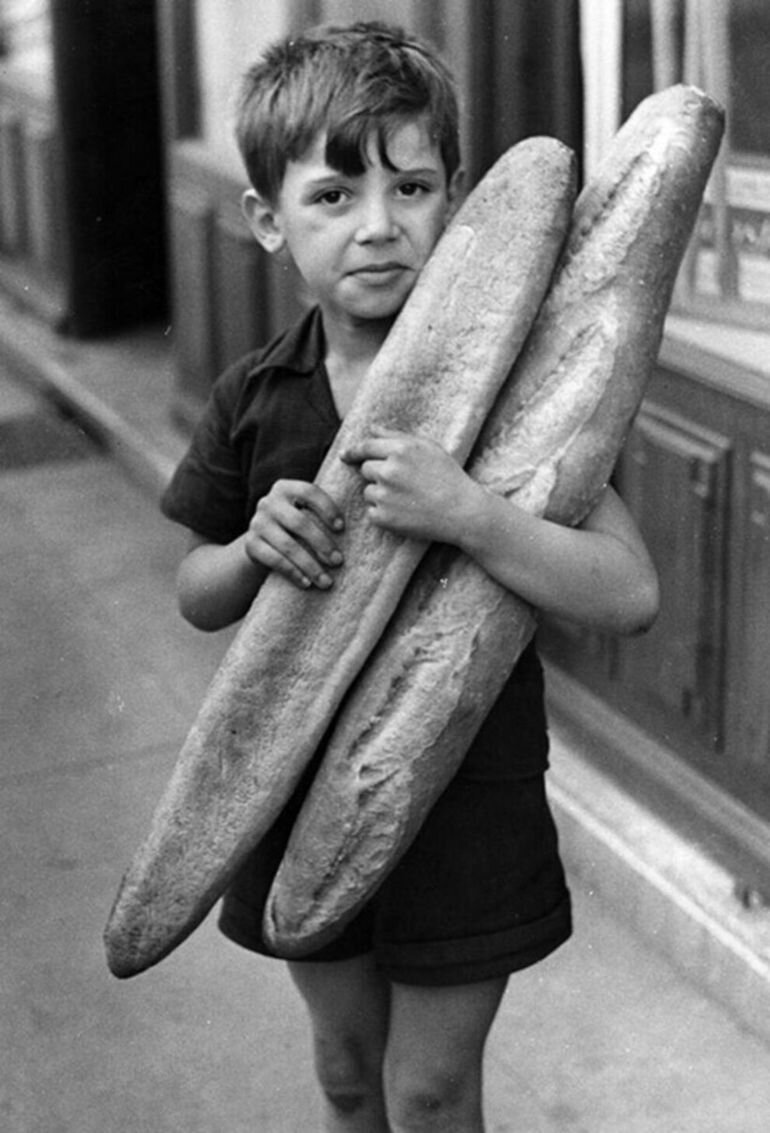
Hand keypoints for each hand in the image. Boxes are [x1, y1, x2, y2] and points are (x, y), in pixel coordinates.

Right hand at [245, 479, 344, 589]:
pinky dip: (293, 573)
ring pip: (288, 545)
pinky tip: (306, 583)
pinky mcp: (250, 545)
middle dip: (322, 544)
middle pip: (299, 522)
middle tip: (338, 561)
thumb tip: (363, 520)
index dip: (327, 509)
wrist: (261, 543)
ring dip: (310, 566)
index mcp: (285, 488)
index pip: (309, 492)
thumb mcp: (304, 512)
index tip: (342, 528)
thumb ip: (320, 511)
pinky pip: (274, 560)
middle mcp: (268, 502)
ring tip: (326, 581)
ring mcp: (257, 523)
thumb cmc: (294, 527)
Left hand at [341, 427, 477, 542]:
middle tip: (404, 483)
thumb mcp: (429, 448)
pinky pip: (372, 512)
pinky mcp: (383, 517)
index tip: (346, 456)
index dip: (354, 451)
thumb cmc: (448, 477)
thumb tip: (372, 428)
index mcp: (400, 450)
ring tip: (408, 499)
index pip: (366, 446)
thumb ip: (397, 436)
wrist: (462, 512)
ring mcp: (385, 495)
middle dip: (378, 474)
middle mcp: (389, 470)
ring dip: (381, 495)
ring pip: (368, 492)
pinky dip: (383, 514)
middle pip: (366, 469)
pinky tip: (405, 513)